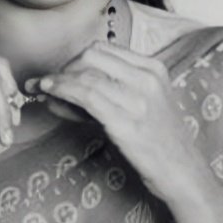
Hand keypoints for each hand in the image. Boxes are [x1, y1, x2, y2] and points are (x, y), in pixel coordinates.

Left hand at [36, 41, 207, 204]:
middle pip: (91, 56)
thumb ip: (103, 94)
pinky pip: (85, 97)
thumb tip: (57, 91)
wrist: (182, 172)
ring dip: (56, 80)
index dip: (75, 59)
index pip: (103, 50)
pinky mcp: (125, 122)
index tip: (59, 71)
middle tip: (49, 82)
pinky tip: (49, 94)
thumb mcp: (138, 106)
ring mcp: (137, 100)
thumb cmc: (158, 141)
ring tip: (40, 87)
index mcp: (153, 68)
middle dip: (65, 67)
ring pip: (85, 76)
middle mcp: (146, 79)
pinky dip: (62, 91)